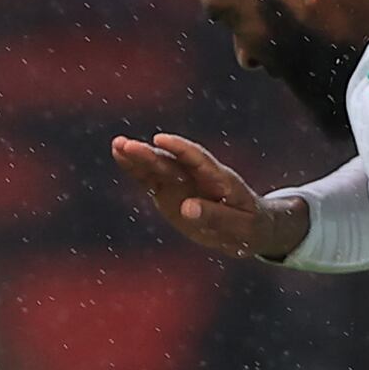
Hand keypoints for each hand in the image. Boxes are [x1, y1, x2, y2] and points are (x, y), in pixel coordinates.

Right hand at [111, 134, 310, 263]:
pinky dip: (136, 171)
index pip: (198, 159)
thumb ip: (216, 217)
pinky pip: (151, 181)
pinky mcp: (170, 195)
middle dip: (149, 155)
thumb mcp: (241, 227)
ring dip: (138, 158)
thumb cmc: (251, 226)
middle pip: (172, 162)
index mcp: (220, 180)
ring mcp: (182, 184)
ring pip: (157, 168)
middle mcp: (198, 176)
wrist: (249, 229)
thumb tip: (186, 209)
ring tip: (117, 146)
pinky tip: (120, 157)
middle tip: (126, 145)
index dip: (180, 149)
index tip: (160, 140)